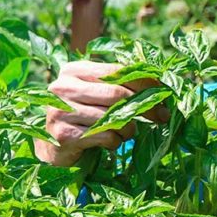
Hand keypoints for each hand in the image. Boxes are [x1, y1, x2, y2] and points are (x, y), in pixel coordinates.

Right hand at [34, 60, 167, 166]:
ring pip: (112, 117)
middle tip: (161, 116)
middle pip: (116, 94)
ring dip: (129, 129)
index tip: (163, 92)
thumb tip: (159, 85)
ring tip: (127, 133)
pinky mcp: (64, 134)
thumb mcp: (95, 95)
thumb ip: (118, 85)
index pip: (115, 70)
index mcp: (73, 70)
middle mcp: (63, 87)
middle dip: (144, 106)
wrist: (53, 146)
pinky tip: (109, 142)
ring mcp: (61, 111)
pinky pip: (104, 136)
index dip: (143, 81)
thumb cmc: (82, 117)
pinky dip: (115, 142)